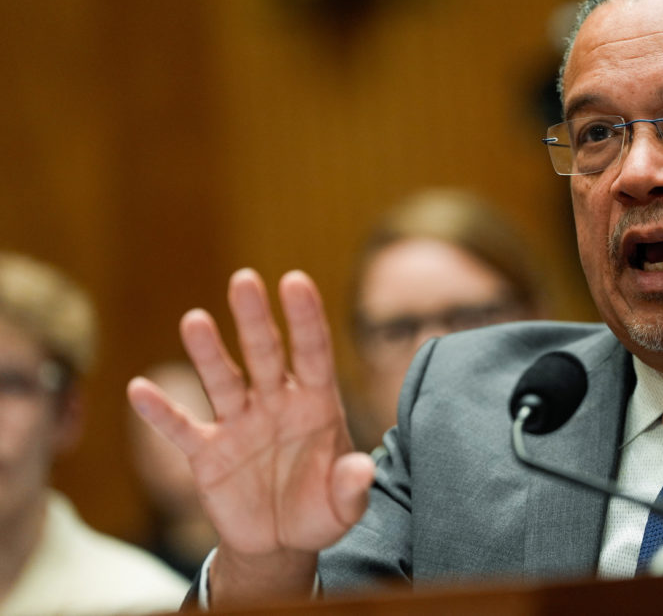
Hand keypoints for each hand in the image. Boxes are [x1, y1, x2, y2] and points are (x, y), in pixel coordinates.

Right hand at [127, 269, 374, 604]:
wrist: (281, 543)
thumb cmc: (320, 511)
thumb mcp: (345, 506)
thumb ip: (352, 486)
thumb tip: (362, 470)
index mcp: (316, 404)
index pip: (313, 353)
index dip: (305, 318)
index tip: (296, 281)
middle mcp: (276, 403)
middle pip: (265, 354)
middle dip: (254, 319)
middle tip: (244, 279)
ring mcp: (239, 424)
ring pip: (223, 380)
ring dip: (208, 352)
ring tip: (194, 319)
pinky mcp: (207, 453)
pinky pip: (181, 428)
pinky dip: (160, 413)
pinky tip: (139, 389)